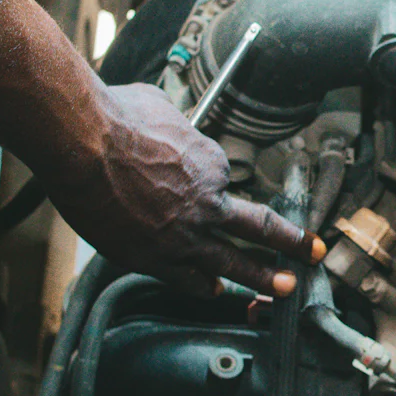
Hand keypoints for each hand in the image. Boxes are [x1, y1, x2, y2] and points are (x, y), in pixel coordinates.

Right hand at [40, 83, 324, 297]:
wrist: (82, 141)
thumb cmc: (115, 117)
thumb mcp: (158, 105)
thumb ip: (170, 122)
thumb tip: (165, 121)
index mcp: (211, 164)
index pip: (223, 180)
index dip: (214, 182)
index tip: (208, 184)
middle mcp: (207, 202)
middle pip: (260, 227)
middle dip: (293, 243)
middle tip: (313, 253)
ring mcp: (183, 234)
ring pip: (233, 263)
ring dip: (262, 279)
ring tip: (283, 289)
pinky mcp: (154, 257)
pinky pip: (188, 279)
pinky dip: (204, 286)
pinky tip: (215, 290)